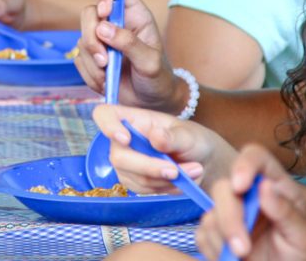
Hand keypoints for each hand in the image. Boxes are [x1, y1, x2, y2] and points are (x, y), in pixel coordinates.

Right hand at [76, 0, 185, 112]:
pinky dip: (89, 74)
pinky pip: (78, 59)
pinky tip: (105, 81)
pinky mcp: (91, 57)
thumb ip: (129, 43)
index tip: (103, 11)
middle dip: (92, 37)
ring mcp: (101, 39)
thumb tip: (103, 29)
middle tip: (104, 60)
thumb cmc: (158, 78)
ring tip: (108, 76)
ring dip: (93, 61)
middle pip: (89, 12)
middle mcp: (115, 21)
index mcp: (134, 13)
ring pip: (82, 38)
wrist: (151, 103)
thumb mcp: (150, 62)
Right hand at [93, 105, 235, 194]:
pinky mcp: (133, 181)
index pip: (104, 115)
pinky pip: (144, 190)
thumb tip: (156, 137)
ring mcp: (125, 162)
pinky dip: (166, 188)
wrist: (201, 161)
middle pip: (119, 157)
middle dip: (149, 167)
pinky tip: (182, 181)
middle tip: (176, 170)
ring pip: (134, 177)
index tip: (126, 139)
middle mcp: (121, 140)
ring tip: (193, 171)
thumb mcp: (188, 134)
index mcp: (131, 119)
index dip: (107, 125)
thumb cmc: (191, 139)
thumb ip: (172, 137)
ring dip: (165, 180)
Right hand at [197, 145, 305, 260]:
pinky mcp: (214, 232)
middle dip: (229, 219)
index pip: (256, 158)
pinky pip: (202, 234)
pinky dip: (215, 250)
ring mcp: (230, 213)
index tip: (240, 186)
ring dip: (224, 241)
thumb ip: (287, 212)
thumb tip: (264, 186)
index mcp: (275, 186)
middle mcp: (248, 194)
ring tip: (244, 259)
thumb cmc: (301, 257)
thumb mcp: (304, 236)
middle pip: (224, 187)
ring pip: (210, 214)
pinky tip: (233, 259)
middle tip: (241, 249)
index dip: (244, 165)